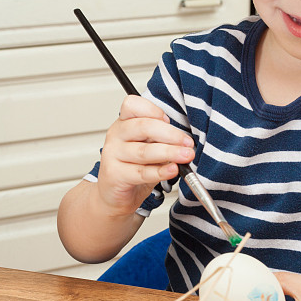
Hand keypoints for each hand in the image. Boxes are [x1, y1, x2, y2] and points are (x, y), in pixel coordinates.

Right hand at [96, 95, 195, 215]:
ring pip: (144, 151)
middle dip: (171, 134)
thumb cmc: (134, 167)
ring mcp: (112, 155)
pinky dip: (161, 172)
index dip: (153, 110)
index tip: (169, 120)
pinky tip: (173, 170)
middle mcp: (116, 135)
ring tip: (186, 156)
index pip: (132, 105)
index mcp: (124, 123)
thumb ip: (162, 139)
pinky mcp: (114, 174)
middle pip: (143, 126)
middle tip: (188, 143)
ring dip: (170, 152)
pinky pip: (141, 172)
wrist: (115, 195)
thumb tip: (184, 140)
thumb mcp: (149, 147)